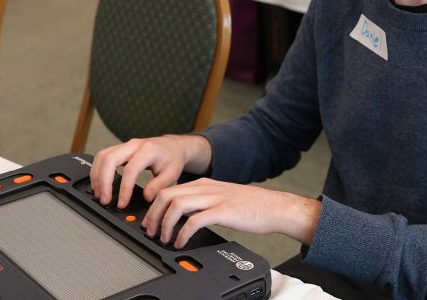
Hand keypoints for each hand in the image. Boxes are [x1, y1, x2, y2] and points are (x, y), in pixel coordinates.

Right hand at [90, 134, 211, 208]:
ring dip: (97, 176)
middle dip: (103, 181)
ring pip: (102, 156)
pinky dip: (97, 171)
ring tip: (99, 194)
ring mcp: (125, 145)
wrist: (172, 146)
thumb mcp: (172, 173)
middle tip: (104, 199)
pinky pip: (102, 157)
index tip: (122, 203)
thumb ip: (160, 185)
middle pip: (110, 159)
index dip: (124, 188)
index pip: (130, 169)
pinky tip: (99, 184)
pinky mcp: (119, 149)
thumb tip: (146, 197)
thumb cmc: (172, 159)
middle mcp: (133, 145)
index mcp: (148, 150)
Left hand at [143, 179, 321, 247]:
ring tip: (164, 238)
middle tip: (151, 232)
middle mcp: (206, 188)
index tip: (150, 222)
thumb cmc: (251, 206)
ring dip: (165, 224)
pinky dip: (182, 233)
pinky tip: (181, 242)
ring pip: (176, 205)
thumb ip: (202, 202)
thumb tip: (182, 216)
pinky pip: (194, 220)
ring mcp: (214, 198)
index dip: (153, 207)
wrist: (275, 207)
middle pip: (166, 195)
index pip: (167, 190)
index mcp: (203, 184)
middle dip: (153, 215)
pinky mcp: (223, 211)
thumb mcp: (221, 198)